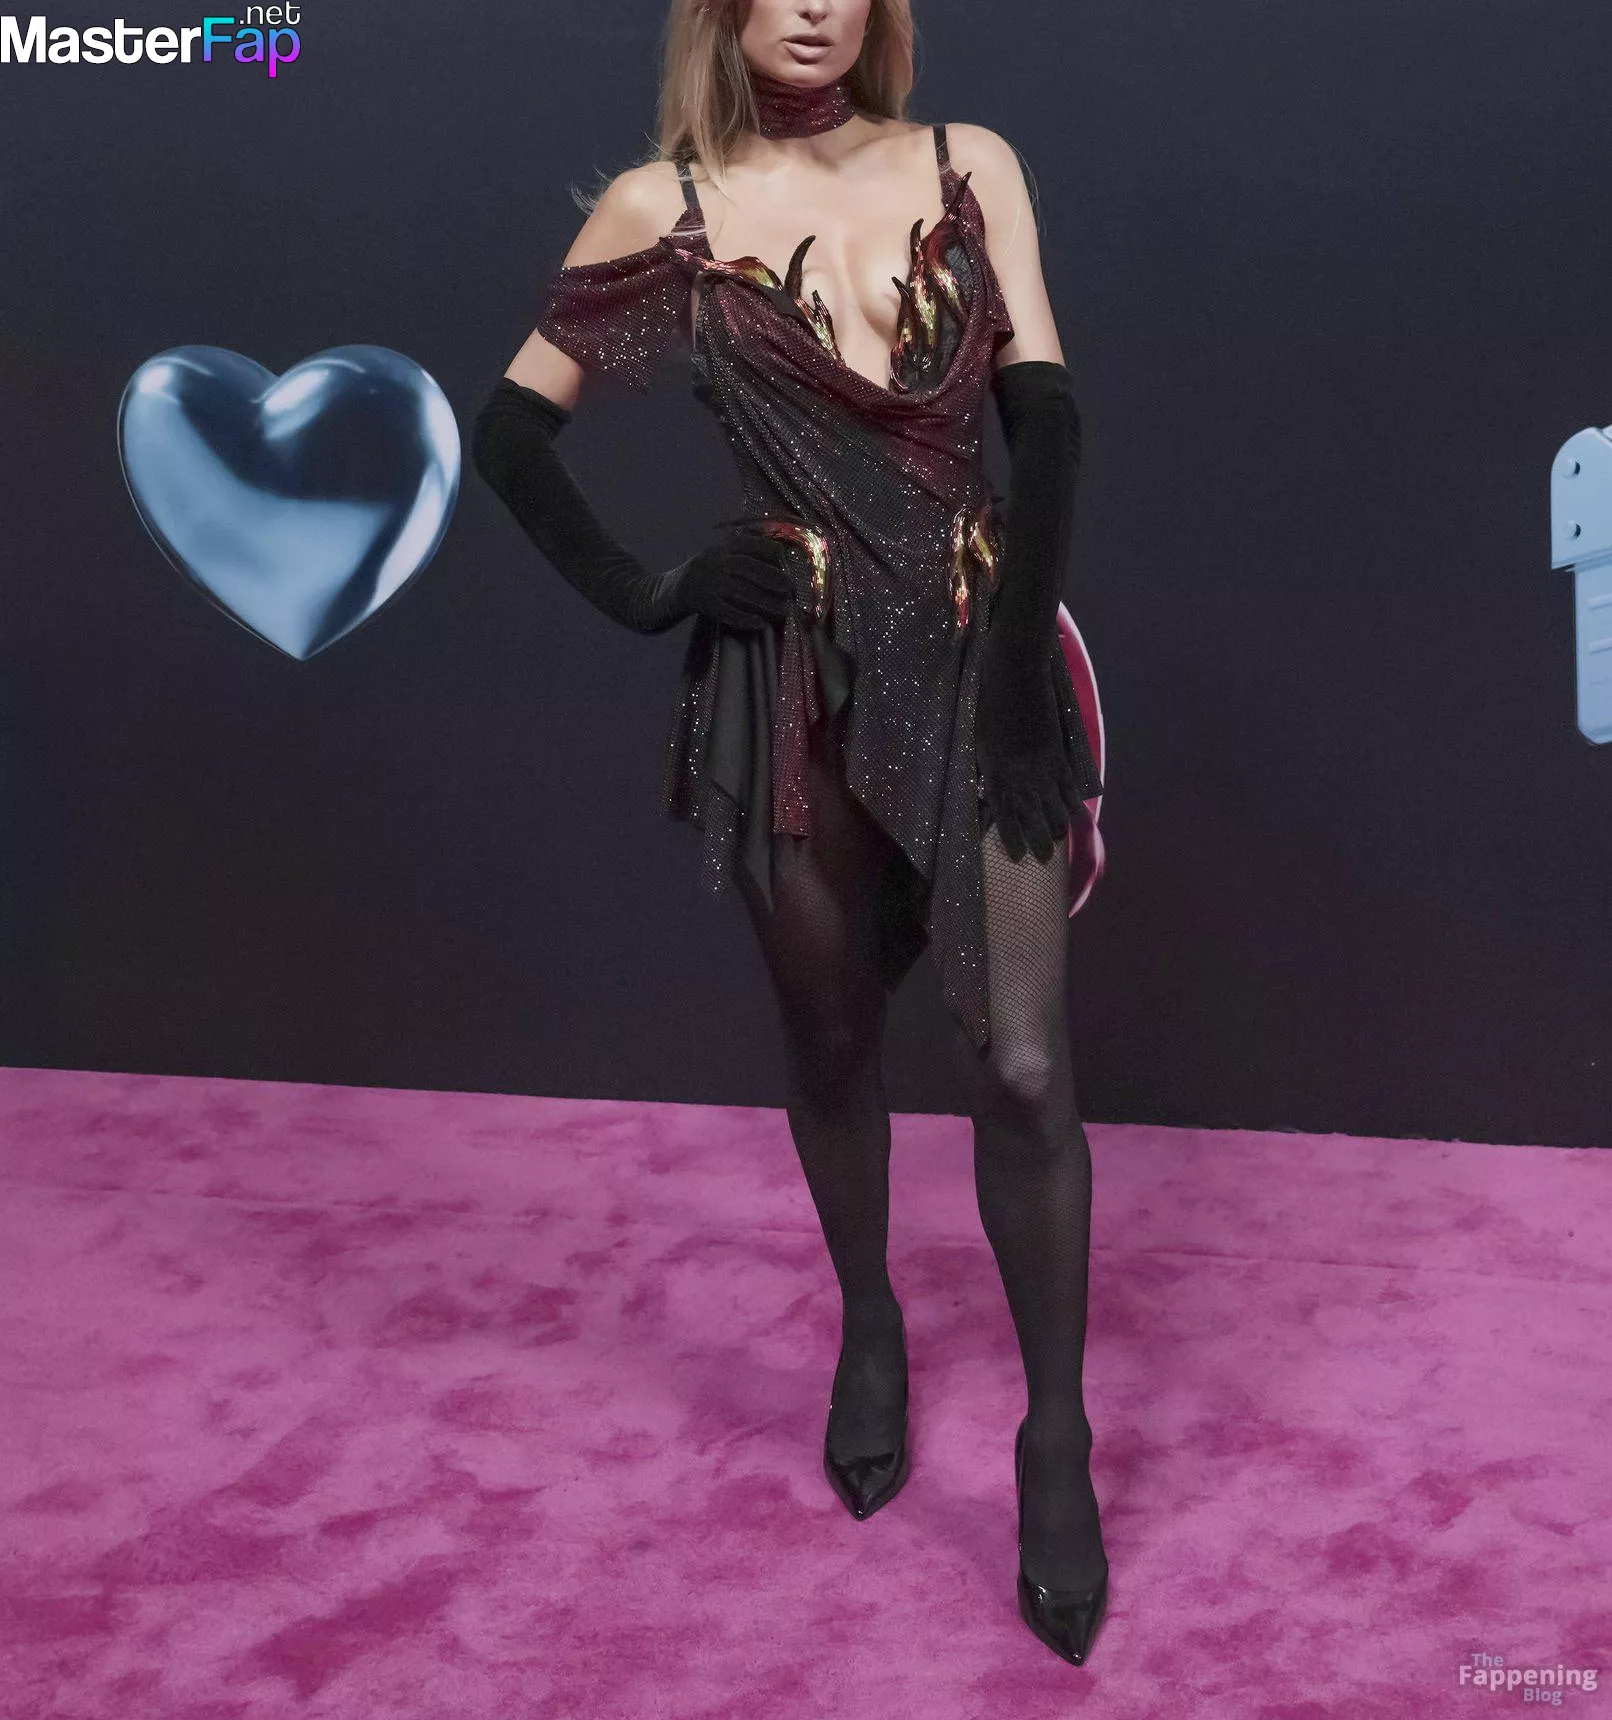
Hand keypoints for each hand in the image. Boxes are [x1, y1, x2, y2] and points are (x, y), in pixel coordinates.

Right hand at [668, 530, 795, 630]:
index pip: (751, 544)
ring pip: (740, 591)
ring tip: (784, 611)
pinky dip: (744, 618)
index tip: (786, 563)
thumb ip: (741, 554)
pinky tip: (760, 624)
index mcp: (721, 547)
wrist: (666, 591)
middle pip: (748, 567)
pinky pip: (726, 611)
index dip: (771, 553)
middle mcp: (714, 560)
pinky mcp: (701, 602)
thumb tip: (780, 557)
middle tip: (792, 589)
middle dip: (773, 577)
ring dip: (765, 602)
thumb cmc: (702, 575)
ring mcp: (706, 582)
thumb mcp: (718, 556)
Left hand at [974, 651, 1082, 863]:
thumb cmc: (987, 700)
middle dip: (1040, 840)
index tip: (1017, 856)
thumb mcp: (977, 738)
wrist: (1015, 670)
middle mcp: (1022, 773)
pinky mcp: (1058, 750)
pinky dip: (1072, 799)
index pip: (1005, 814)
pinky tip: (1074, 810)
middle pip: (1035, 816)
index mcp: (997, 771)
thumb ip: (985, 767)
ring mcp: (1044, 763)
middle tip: (1045, 858)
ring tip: (1059, 839)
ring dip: (1058, 823)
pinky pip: (1069, 782)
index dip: (1012, 837)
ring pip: (1056, 804)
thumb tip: (988, 790)